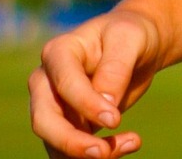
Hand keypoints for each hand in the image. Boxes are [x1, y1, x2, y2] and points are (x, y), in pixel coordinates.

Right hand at [28, 8, 160, 157]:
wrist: (137, 46)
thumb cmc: (131, 35)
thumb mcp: (130, 39)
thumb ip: (116, 68)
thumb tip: (105, 105)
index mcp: (59, 51)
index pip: (64, 85)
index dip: (86, 105)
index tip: (115, 119)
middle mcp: (47, 81)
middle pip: (44, 120)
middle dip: (71, 142)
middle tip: (103, 152)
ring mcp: (54, 106)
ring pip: (55, 143)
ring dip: (87, 153)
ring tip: (132, 142)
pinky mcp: (67, 126)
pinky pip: (71, 151)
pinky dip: (97, 154)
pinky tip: (129, 143)